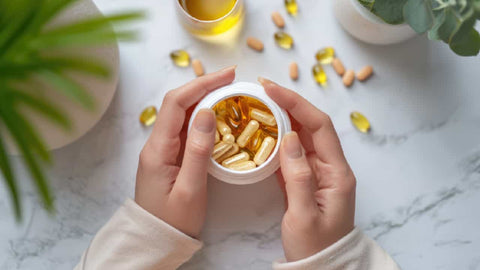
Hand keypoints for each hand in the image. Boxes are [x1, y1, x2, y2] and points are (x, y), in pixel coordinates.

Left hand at [135, 67, 235, 237]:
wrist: (155, 241)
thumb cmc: (172, 221)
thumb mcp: (190, 190)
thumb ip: (198, 151)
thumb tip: (206, 113)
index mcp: (158, 149)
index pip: (176, 103)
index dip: (201, 84)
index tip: (228, 75)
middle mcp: (157, 143)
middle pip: (178, 103)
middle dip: (204, 86)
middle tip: (233, 80)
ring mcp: (162, 149)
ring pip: (182, 114)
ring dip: (204, 99)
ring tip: (230, 93)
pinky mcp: (169, 156)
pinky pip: (185, 129)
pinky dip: (202, 117)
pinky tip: (218, 117)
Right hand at [259, 78, 355, 261]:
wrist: (321, 267)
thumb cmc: (315, 246)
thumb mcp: (304, 215)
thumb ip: (298, 176)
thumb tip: (288, 137)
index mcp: (337, 172)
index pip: (319, 126)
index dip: (296, 103)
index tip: (272, 90)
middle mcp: (330, 167)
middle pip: (310, 126)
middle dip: (287, 104)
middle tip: (261, 91)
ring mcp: (317, 173)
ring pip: (300, 137)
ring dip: (281, 119)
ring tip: (259, 106)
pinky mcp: (304, 180)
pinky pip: (291, 153)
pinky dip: (277, 139)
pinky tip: (262, 132)